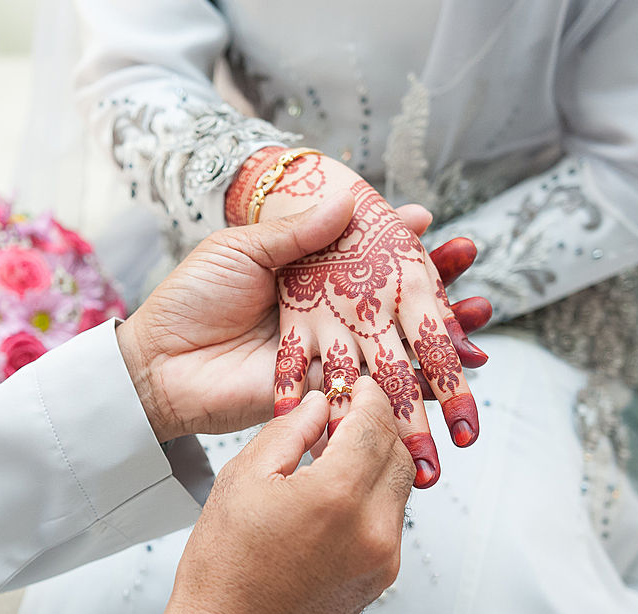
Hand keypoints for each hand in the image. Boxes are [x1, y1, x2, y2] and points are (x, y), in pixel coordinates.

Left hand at [120, 194, 489, 442]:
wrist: (159, 362)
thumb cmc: (193, 298)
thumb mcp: (242, 249)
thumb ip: (295, 233)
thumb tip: (347, 199)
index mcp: (306, 271)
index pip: (365, 252)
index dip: (399, 239)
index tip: (429, 224)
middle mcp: (325, 310)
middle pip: (391, 295)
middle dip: (435, 281)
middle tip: (468, 264)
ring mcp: (327, 351)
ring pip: (395, 341)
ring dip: (438, 334)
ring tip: (478, 316)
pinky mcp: (322, 389)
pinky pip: (373, 387)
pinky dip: (412, 383)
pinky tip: (449, 373)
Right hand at [155, 378, 412, 613]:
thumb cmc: (224, 571)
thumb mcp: (244, 479)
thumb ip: (289, 431)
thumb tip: (318, 405)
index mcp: (337, 497)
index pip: (373, 424)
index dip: (365, 397)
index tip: (355, 387)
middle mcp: (371, 529)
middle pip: (397, 452)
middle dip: (377, 425)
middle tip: (347, 413)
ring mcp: (381, 559)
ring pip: (400, 486)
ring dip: (377, 459)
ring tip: (338, 452)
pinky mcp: (379, 579)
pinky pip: (390, 520)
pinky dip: (373, 494)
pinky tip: (338, 491)